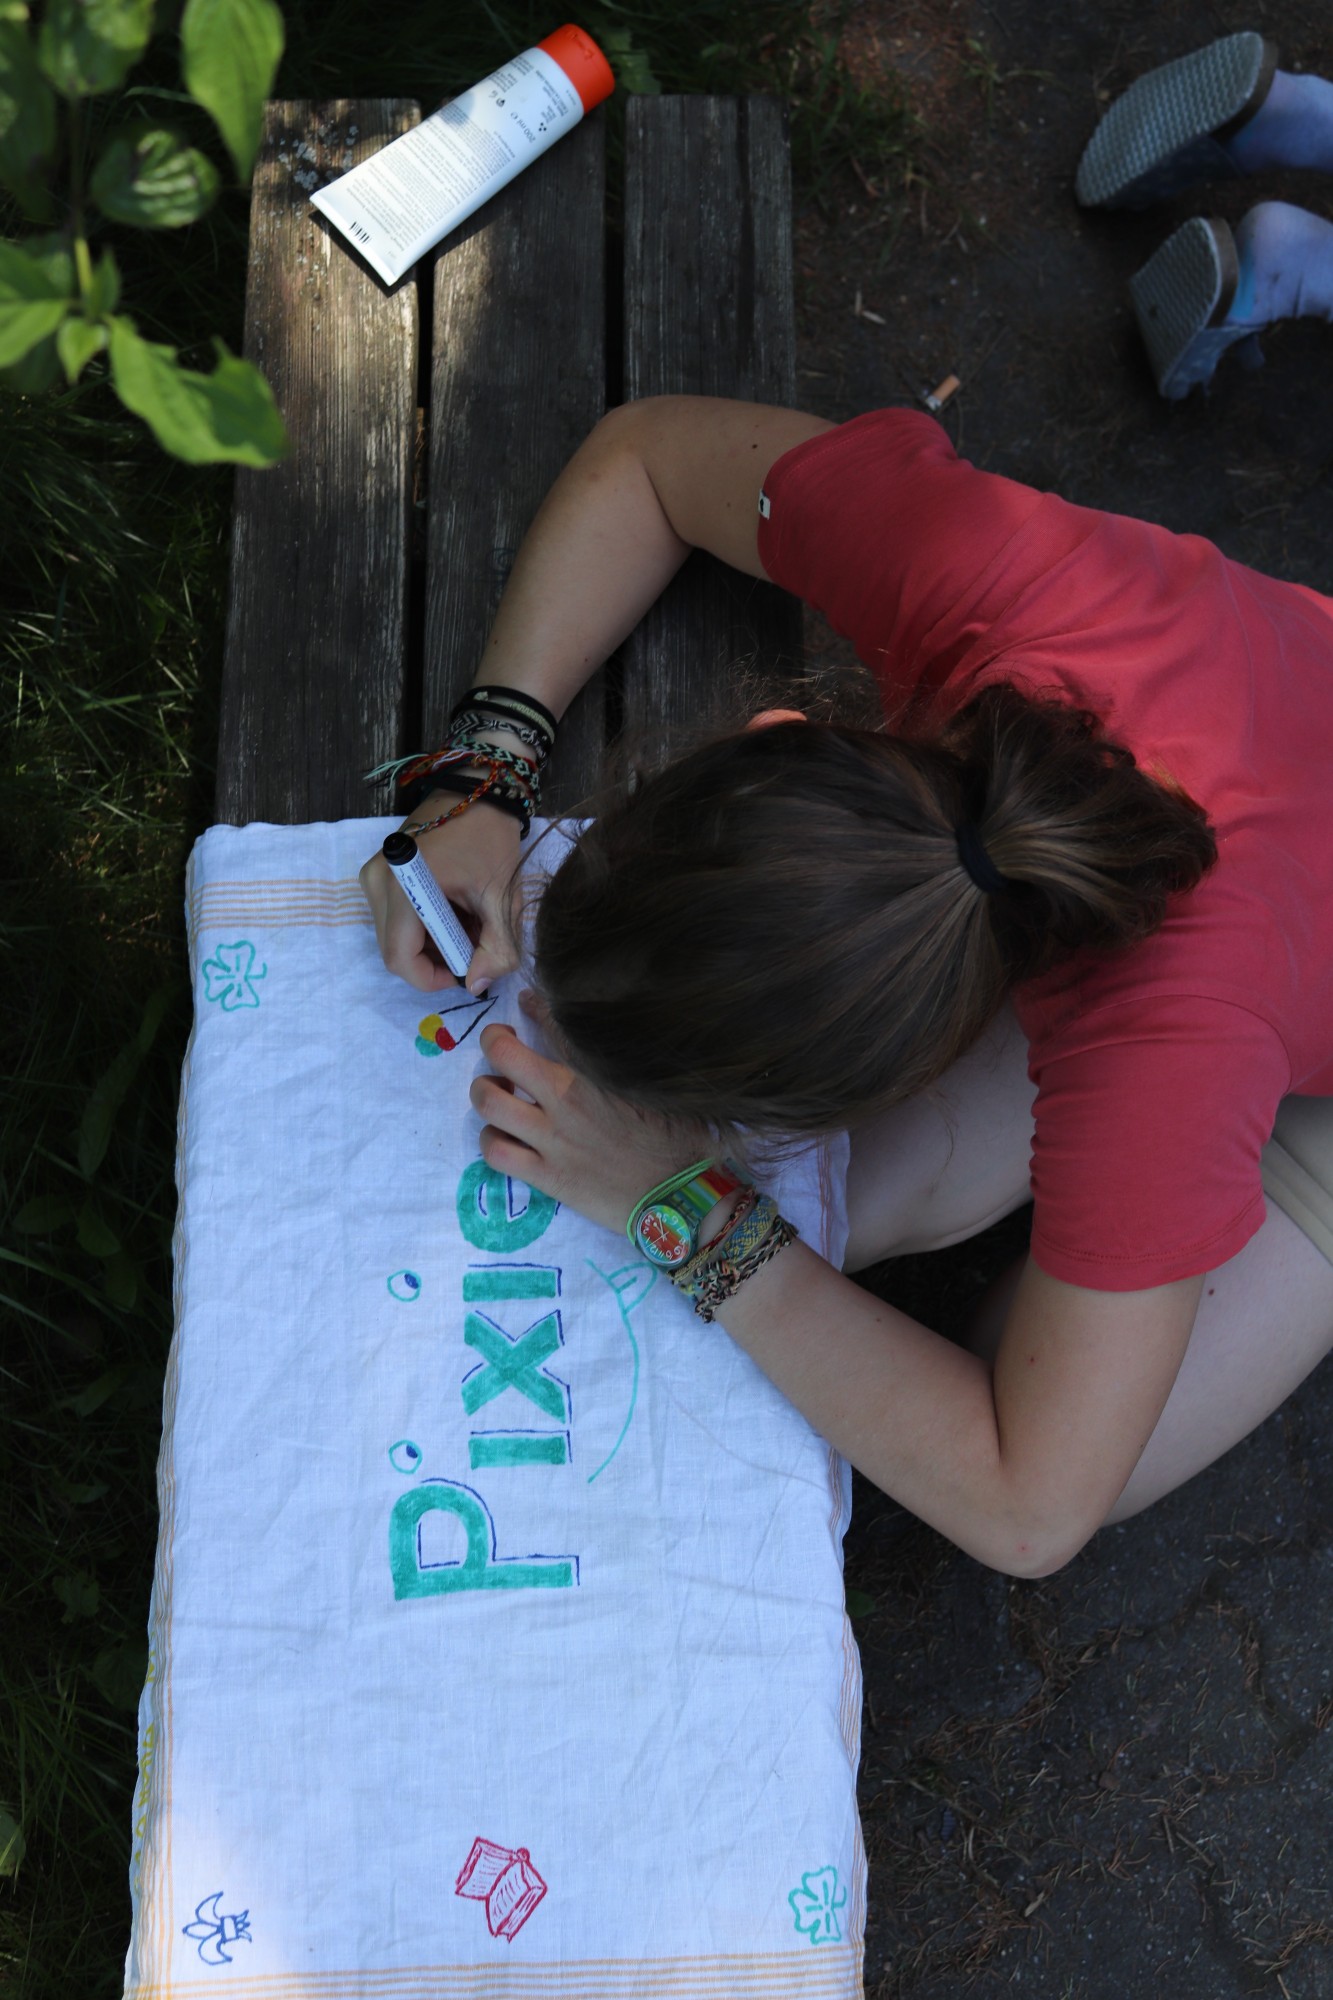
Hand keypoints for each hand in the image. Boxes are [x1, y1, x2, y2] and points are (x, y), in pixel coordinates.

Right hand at [360, 791, 522, 993]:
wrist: (480, 789)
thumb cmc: (491, 838)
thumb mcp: (502, 898)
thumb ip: (497, 948)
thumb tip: (477, 986)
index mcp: (404, 887)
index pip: (399, 957)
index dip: (430, 978)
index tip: (463, 973)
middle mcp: (377, 882)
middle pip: (395, 949)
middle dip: (434, 959)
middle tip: (472, 947)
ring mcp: (373, 875)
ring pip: (394, 936)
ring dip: (430, 943)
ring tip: (466, 925)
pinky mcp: (378, 872)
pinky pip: (393, 917)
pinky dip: (423, 925)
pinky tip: (452, 911)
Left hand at [470, 997, 710, 1233]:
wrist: (679, 1199)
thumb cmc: (677, 1141)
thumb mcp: (656, 1089)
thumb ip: (624, 1061)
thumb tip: (603, 1036)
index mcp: (597, 1074)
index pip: (552, 1024)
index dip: (535, 1005)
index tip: (528, 1003)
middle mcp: (566, 1102)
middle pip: (503, 1055)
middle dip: (493, 1041)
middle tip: (501, 1047)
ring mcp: (551, 1141)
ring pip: (489, 1103)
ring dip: (484, 1092)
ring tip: (497, 1093)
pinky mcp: (546, 1177)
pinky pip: (496, 1152)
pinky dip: (491, 1138)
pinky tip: (503, 1136)